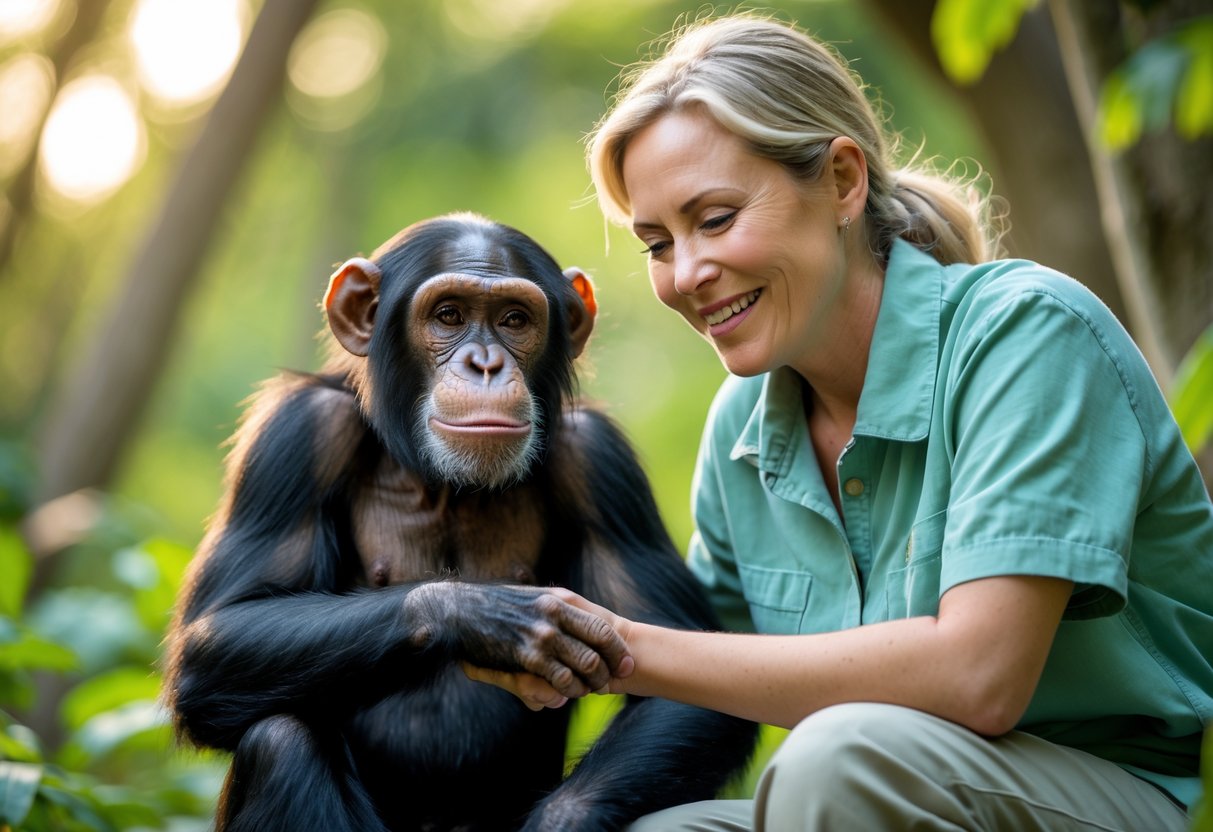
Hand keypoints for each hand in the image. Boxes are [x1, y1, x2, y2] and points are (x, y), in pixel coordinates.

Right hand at [461, 589, 635, 705]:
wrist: (458, 612)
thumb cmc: (496, 609)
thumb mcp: (531, 600)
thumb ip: (555, 610)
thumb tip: (576, 619)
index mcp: (558, 600)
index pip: (600, 626)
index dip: (618, 649)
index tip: (628, 665)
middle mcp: (554, 615)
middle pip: (599, 646)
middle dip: (611, 669)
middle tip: (613, 684)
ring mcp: (541, 635)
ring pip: (584, 665)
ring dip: (591, 684)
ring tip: (590, 692)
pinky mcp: (525, 655)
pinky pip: (559, 679)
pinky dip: (568, 691)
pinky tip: (564, 696)